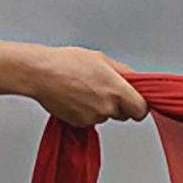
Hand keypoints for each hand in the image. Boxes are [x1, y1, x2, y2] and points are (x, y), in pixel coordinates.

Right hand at [26, 46, 147, 128]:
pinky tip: (76, 96)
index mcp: (117, 90)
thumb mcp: (102, 59)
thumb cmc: (68, 63)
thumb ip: (124, 72)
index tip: (135, 100)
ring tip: (85, 88)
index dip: (139, 105)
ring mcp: (93, 118)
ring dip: (101, 106)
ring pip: (106, 116)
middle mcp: (107, 107)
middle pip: (124, 114)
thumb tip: (136, 81)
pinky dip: (87, 111)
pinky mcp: (79, 124)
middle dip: (119, 104)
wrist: (41, 74)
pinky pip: (91, 120)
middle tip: (105, 88)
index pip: (141, 110)